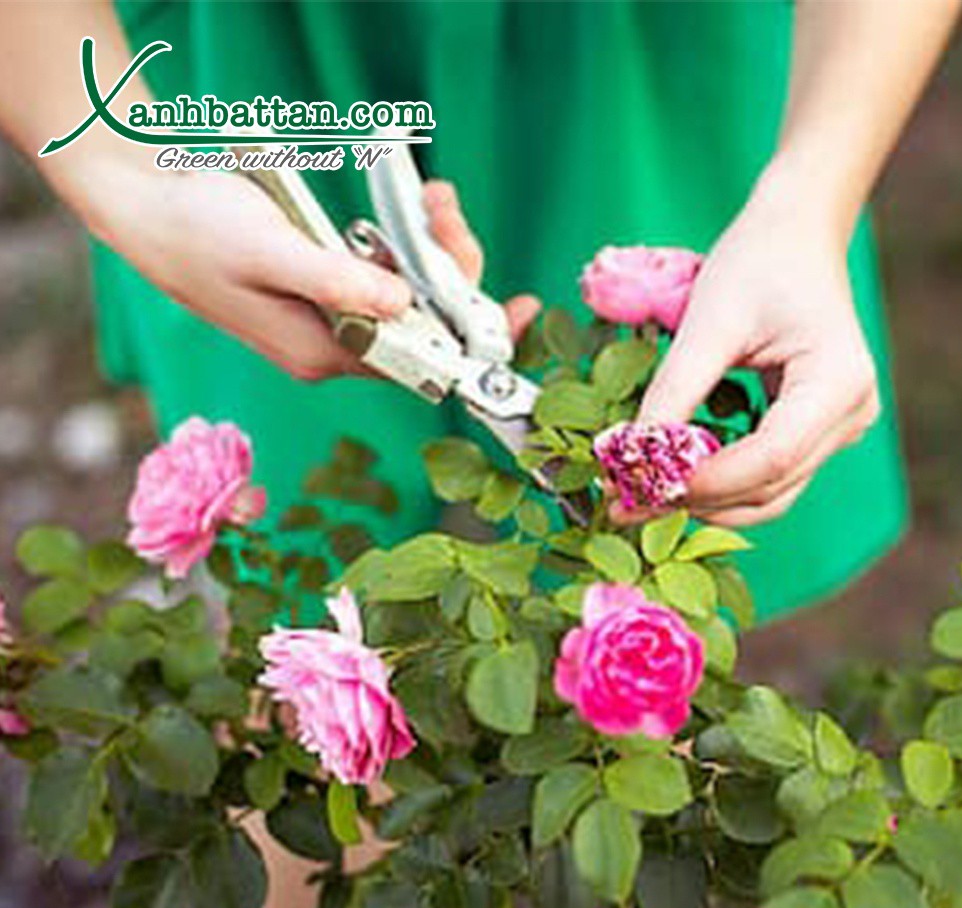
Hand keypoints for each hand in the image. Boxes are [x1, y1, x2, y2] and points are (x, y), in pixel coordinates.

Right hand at [81, 161, 537, 380]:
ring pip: (409, 296)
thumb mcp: (272, 253)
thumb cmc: (198, 232)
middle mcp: (334, 346)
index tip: (520, 311)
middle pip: (422, 324)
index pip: (420, 359)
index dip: (472, 337)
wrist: (145, 209)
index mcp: (324, 353)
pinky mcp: (325, 289)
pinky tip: (410, 209)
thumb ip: (340, 283)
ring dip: (430, 249)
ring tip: (431, 197)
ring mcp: (331, 318)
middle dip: (450, 270)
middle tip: (446, 209)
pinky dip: (404, 244)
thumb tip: (408, 307)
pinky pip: (386, 275)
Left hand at [626, 177, 880, 527]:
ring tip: (642, 496)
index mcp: (838, 382)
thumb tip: (632, 454)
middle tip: (625, 504)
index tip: (641, 487)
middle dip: (697, 500)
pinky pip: (768, 476)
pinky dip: (720, 485)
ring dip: (706, 502)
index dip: (705, 481)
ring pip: (770, 495)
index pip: (771, 458)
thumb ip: (674, 390)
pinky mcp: (817, 432)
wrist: (794, 238)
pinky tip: (673, 478)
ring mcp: (839, 428)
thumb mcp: (708, 321)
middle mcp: (851, 414)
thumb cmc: (757, 264)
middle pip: (771, 487)